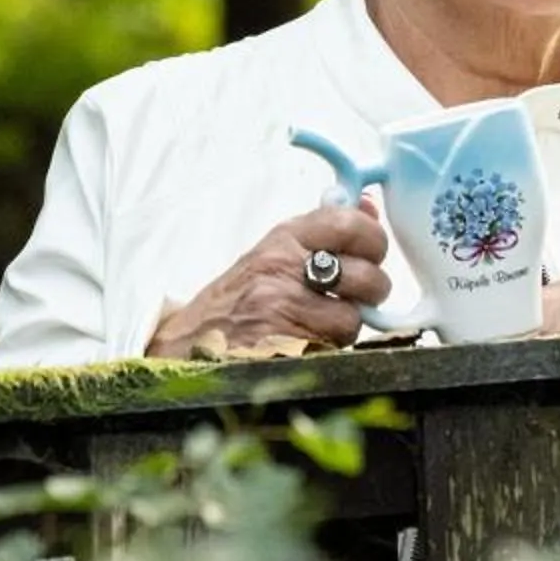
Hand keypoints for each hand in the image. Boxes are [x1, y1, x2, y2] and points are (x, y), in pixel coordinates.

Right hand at [148, 202, 392, 357]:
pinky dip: (326, 352)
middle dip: (371, 294)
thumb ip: (321, 233)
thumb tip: (369, 208)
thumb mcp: (273, 255)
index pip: (349, 223)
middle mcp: (283, 267)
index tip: (370, 255)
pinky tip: (304, 346)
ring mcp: (282, 306)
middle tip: (353, 299)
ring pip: (353, 319)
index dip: (374, 242)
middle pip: (366, 275)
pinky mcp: (284, 344)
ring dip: (344, 330)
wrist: (186, 347)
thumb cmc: (234, 303)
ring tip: (319, 326)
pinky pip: (332, 349)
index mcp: (283, 238)